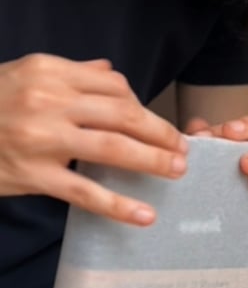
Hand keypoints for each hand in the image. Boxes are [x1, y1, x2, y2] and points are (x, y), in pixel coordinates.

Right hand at [0, 54, 187, 224]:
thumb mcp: (24, 73)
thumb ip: (72, 73)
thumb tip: (110, 72)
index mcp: (51, 71)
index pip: (113, 86)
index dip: (141, 105)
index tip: (155, 122)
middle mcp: (49, 101)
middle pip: (122, 114)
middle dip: (159, 131)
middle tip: (183, 147)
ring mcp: (42, 140)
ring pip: (113, 149)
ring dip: (152, 160)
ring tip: (176, 169)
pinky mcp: (33, 176)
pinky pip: (85, 193)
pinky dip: (118, 205)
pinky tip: (144, 215)